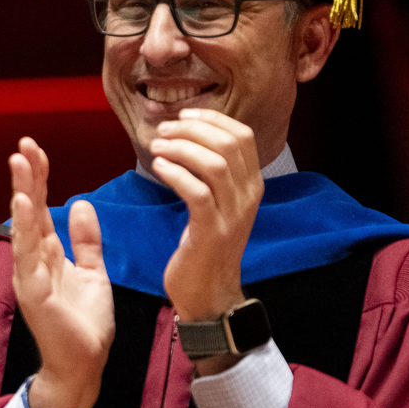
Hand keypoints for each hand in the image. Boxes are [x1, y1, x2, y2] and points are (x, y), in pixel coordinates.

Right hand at [9, 137, 114, 407]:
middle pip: (28, 211)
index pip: (41, 208)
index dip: (39, 179)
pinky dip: (26, 230)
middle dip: (26, 178)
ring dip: (22, 195)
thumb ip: (86, 241)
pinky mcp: (35, 293)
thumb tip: (82, 204)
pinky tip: (26, 207)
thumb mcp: (93, 273)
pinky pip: (29, 257)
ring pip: (24, 228)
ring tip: (20, 165)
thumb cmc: (84, 324)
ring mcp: (31, 276)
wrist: (85, 365)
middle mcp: (34, 261)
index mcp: (48, 254)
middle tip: (24, 145)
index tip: (37, 150)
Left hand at [150, 109, 262, 371]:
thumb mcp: (217, 205)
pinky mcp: (212, 231)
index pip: (241, 136)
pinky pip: (197, 192)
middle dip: (192, 129)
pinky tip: (158, 168)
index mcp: (251, 185)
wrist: (210, 292)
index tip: (183, 115)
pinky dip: (176, 174)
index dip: (212, 119)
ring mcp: (233, 214)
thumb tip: (188, 136)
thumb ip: (211, 174)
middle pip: (229, 144)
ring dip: (181, 148)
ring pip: (214, 164)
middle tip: (164, 130)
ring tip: (157, 147)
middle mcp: (248, 195)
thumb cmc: (204, 245)